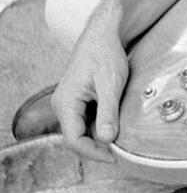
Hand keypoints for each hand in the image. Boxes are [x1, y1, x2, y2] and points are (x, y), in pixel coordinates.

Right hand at [51, 24, 128, 163]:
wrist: (101, 35)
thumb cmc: (105, 55)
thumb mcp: (111, 84)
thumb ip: (108, 113)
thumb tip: (107, 139)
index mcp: (66, 102)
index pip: (74, 139)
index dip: (93, 152)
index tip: (113, 157)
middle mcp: (61, 104)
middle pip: (75, 137)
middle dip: (96, 146)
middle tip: (119, 152)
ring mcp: (67, 102)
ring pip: (80, 129)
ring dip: (97, 136)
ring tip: (118, 138)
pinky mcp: (75, 100)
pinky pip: (83, 120)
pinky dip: (97, 125)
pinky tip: (112, 124)